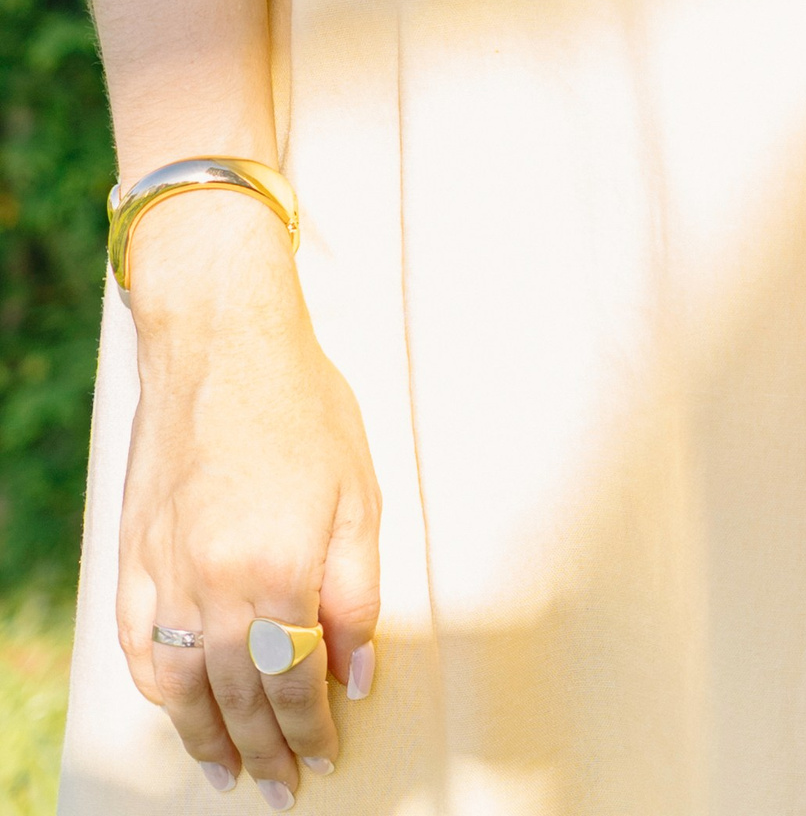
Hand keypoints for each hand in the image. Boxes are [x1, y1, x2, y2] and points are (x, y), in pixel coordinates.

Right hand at [115, 199, 381, 800]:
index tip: (324, 758)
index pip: (295, 680)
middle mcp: (213, 585)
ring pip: (183, 684)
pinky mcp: (134, 559)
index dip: (311, 727)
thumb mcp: (359, 493)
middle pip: (240, 693)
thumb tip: (358, 674)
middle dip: (265, 748)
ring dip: (206, 736)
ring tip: (230, 771)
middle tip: (281, 788)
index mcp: (277, 569)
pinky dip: (159, 690)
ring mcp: (165, 575)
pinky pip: (140, 647)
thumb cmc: (303, 410)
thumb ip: (358, 591)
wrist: (221, 346)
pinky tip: (177, 710)